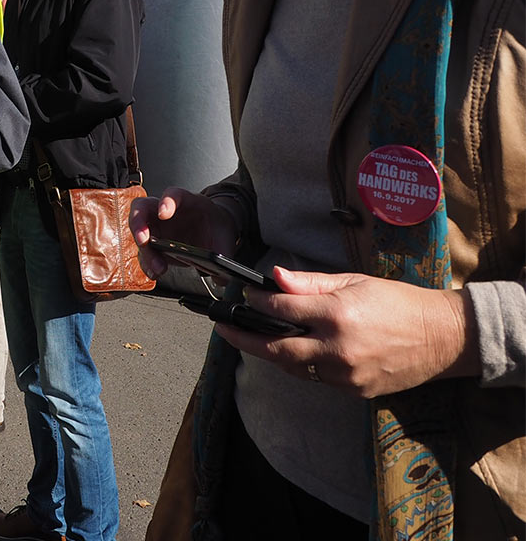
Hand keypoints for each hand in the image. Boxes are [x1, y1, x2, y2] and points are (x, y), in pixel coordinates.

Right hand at [130, 187, 240, 278]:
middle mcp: (163, 210)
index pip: (173, 195)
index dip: (166, 202)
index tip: (164, 213)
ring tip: (156, 266)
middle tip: (143, 240)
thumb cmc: (216, 227)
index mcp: (185, 201)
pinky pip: (144, 252)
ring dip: (144, 250)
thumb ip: (223, 254)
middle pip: (142, 208)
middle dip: (139, 224)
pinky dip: (147, 263)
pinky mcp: (153, 243)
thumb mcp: (225, 236)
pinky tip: (155, 272)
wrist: (214, 231)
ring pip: (138, 231)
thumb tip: (221, 277)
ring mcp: (156, 226)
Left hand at [218, 268, 476, 397]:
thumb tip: (274, 276)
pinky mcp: (355, 391)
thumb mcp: (354, 282)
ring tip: (253, 339)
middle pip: (275, 348)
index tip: (245, 295)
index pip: (280, 307)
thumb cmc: (398, 302)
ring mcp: (346, 374)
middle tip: (223, 328)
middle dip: (243, 338)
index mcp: (337, 314)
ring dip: (271, 353)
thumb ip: (310, 282)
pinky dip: (301, 365)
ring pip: (293, 367)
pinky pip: (316, 379)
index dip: (257, 301)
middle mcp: (337, 347)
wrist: (443, 337)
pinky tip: (293, 351)